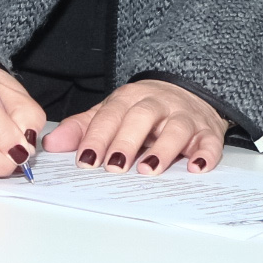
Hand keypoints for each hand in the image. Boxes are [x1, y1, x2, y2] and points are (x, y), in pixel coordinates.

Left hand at [43, 79, 225, 175]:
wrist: (189, 91)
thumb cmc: (143, 110)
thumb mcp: (112, 113)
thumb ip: (84, 128)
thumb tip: (51, 144)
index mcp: (130, 98)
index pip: (111, 115)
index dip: (97, 137)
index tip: (86, 161)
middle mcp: (158, 104)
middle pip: (142, 117)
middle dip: (126, 142)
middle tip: (114, 167)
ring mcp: (185, 116)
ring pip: (176, 128)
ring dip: (163, 149)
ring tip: (149, 170)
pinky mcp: (208, 131)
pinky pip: (210, 142)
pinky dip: (205, 154)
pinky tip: (195, 168)